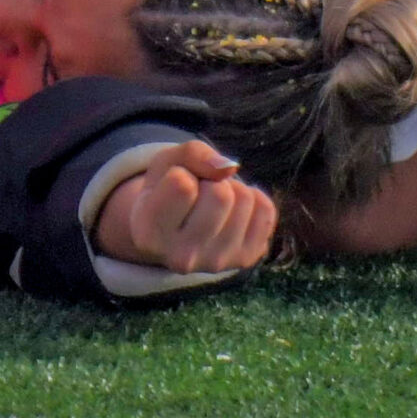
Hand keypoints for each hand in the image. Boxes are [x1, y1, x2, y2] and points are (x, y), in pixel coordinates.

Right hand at [92, 140, 277, 275]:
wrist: (172, 233)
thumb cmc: (165, 191)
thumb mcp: (165, 163)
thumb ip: (192, 153)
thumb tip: (230, 168)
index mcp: (150, 234)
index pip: (183, 184)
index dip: (181, 173)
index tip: (172, 188)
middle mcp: (182, 258)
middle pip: (221, 194)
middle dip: (211, 181)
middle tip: (198, 193)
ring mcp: (216, 263)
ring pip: (245, 199)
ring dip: (232, 189)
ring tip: (213, 203)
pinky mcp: (244, 260)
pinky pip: (266, 210)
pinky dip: (253, 199)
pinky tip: (232, 211)